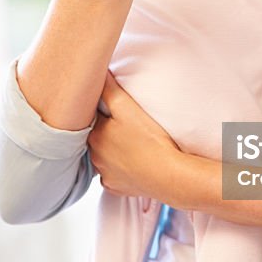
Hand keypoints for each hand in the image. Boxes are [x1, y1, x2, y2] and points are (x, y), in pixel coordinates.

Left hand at [89, 72, 177, 197]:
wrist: (168, 174)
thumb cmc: (149, 139)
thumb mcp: (128, 107)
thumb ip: (110, 89)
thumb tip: (97, 73)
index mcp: (95, 134)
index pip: (93, 118)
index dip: (104, 112)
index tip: (115, 111)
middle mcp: (94, 156)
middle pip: (97, 138)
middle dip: (106, 132)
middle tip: (125, 127)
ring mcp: (104, 174)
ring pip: (103, 158)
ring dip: (111, 152)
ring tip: (130, 145)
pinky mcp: (115, 187)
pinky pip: (112, 175)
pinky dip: (119, 170)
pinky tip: (132, 163)